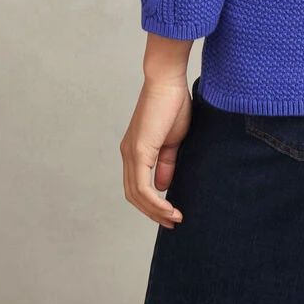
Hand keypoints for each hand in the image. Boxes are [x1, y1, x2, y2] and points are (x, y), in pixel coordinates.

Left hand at [120, 77, 191, 226]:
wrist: (168, 81)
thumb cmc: (173, 103)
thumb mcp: (173, 139)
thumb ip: (166, 162)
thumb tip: (162, 186)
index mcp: (136, 150)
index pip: (138, 185)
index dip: (152, 203)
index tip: (172, 213)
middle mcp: (128, 154)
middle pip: (134, 195)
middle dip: (153, 212)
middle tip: (172, 222)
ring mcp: (131, 153)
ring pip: (137, 194)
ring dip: (155, 211)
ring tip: (174, 219)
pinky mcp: (139, 151)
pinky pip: (143, 186)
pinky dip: (155, 202)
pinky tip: (169, 208)